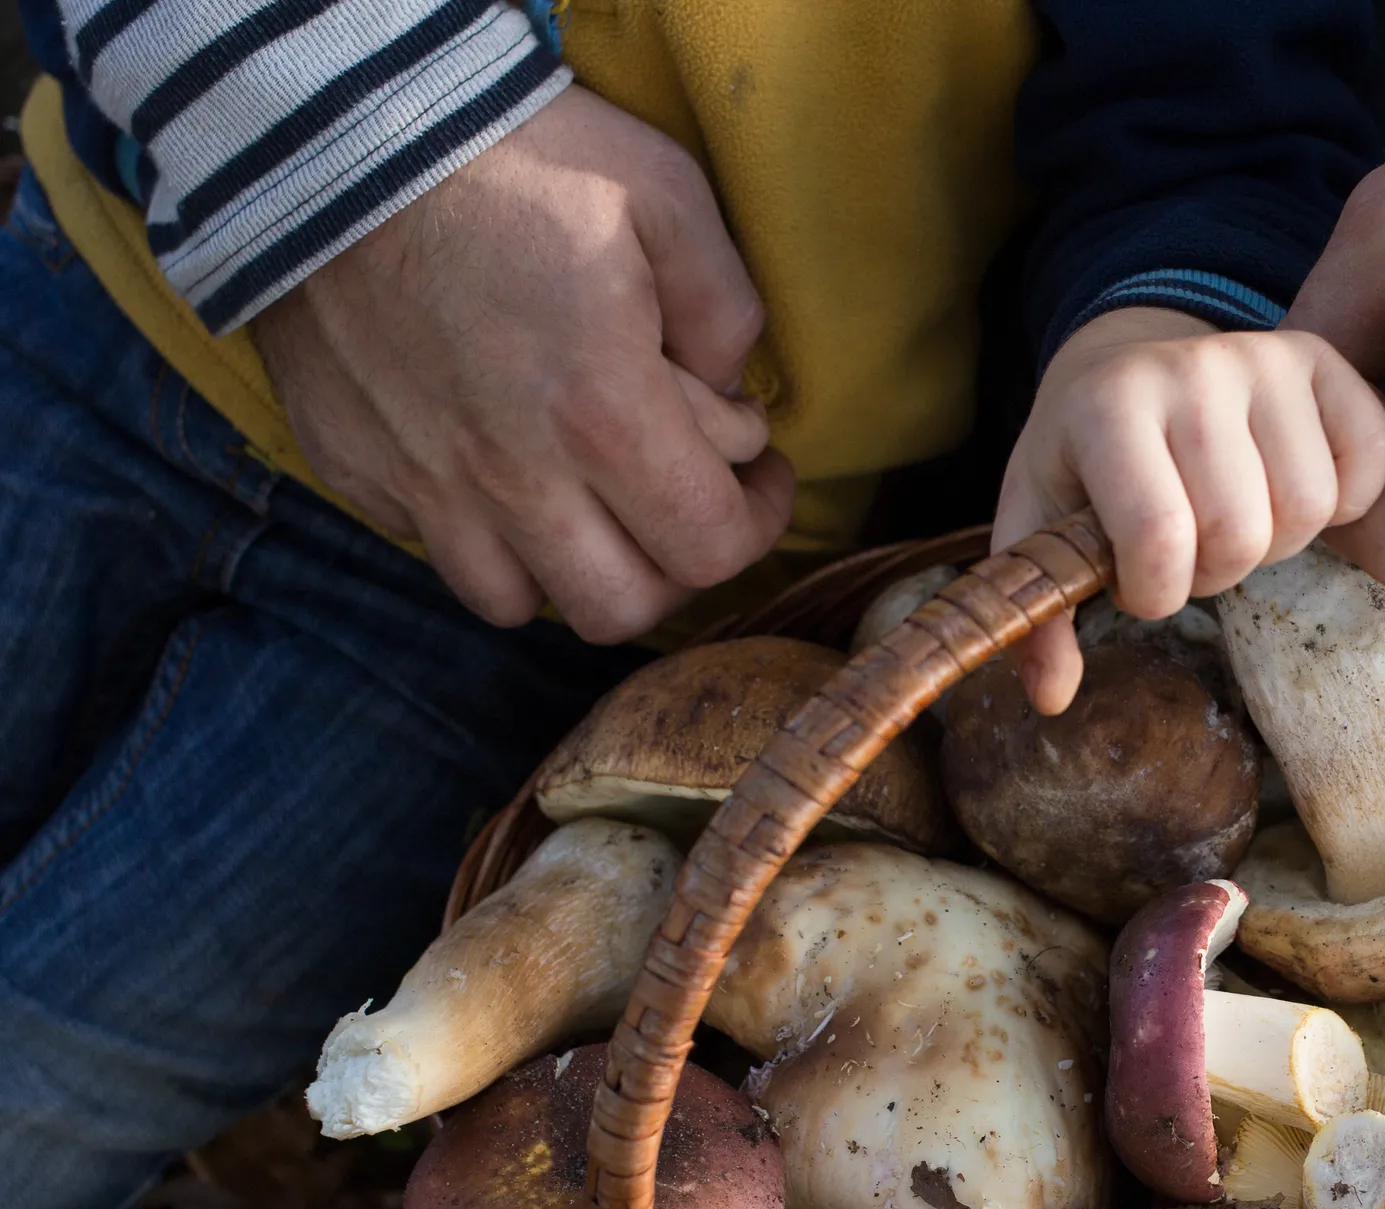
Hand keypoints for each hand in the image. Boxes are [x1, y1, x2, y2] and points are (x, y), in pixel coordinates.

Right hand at [252, 87, 794, 640]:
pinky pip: (432, 549)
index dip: (756, 524)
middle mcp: (514, 480)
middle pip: (621, 609)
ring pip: (521, 605)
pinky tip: (496, 467)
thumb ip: (724, 306)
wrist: (326, 125)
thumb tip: (738, 391)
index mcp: (602, 418)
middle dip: (671, 566)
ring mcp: (426, 486)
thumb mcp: (660, 191)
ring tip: (589, 502)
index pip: (710, 549)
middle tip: (680, 499)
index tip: (759, 478)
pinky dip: (479, 535)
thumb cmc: (506, 153)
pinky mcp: (358, 469)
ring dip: (570, 569)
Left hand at [993, 308, 1384, 711]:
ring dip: (1274, 544)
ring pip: (1310, 507)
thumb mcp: (1036, 526)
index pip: (1160, 537)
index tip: (1135, 580)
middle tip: (1184, 553)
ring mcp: (1264, 357)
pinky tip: (1285, 496)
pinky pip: (1369, 462)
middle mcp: (1191, 368)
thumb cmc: (1081, 460)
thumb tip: (1052, 699)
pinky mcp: (1322, 360)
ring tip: (1229, 522)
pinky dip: (1341, 505)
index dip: (1154, 593)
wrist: (1121, 364)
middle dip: (1212, 574)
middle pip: (1242, 533)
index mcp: (1108, 406)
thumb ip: (1040, 613)